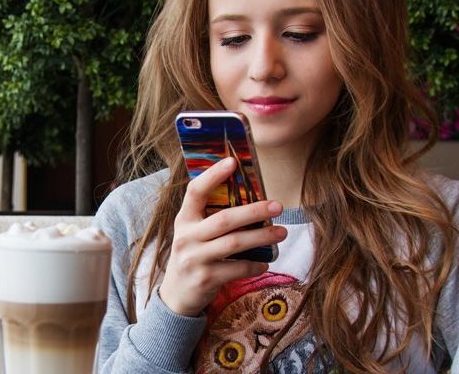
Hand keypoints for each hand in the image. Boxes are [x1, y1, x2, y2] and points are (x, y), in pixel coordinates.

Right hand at [158, 157, 287, 316]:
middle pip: (224, 219)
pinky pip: (237, 268)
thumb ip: (210, 217)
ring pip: (234, 243)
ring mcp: (195, 259)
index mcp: (184, 220)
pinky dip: (255, 265)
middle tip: (277, 206)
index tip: (233, 162)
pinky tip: (265, 263)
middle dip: (253, 211)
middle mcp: (186, 237)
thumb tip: (249, 197)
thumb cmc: (193, 255)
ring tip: (281, 232)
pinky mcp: (206, 278)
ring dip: (262, 236)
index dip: (213, 176)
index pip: (195, 192)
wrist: (176, 295)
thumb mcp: (193, 233)